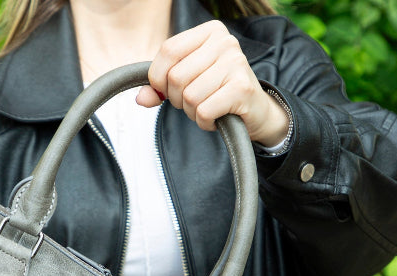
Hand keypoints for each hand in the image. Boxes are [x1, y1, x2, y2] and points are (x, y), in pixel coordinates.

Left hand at [136, 20, 288, 146]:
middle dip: (177, 99)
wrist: (255, 111)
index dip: (158, 78)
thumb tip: (141, 98)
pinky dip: (205, 122)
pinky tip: (216, 117)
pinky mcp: (241, 88)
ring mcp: (236, 63)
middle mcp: (225, 42)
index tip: (166, 90)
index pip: (167, 50)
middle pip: (176, 77)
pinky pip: (204, 111)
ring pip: (189, 97)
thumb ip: (160, 87)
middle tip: (194, 101)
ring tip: (208, 108)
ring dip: (192, 112)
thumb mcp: (187, 82)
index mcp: (209, 32)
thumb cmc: (217, 92)